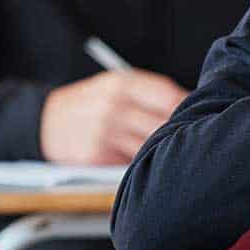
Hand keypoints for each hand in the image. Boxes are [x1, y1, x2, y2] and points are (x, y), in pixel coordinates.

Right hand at [40, 70, 188, 164]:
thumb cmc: (89, 105)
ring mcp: (104, 132)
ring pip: (149, 147)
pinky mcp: (95, 157)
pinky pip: (130, 164)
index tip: (204, 115)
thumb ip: (148, 94)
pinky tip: (148, 166)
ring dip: (163, 153)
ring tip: (174, 156)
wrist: (45, 122)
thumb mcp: (114, 86)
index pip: (168, 95)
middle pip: (163, 124)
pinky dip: (141, 165)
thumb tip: (190, 107)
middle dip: (179, 134)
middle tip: (196, 141)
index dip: (190, 107)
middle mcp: (113, 106)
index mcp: (121, 83)